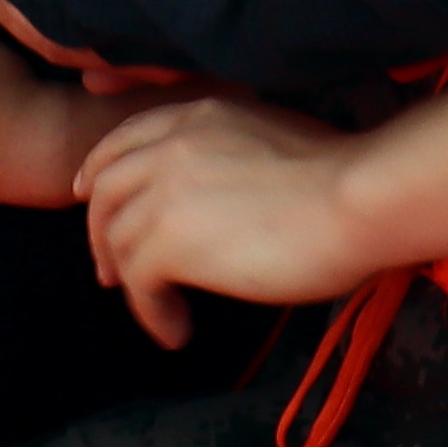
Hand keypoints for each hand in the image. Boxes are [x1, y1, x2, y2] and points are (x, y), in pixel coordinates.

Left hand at [75, 97, 375, 348]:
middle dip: (101, 232)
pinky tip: (178, 331)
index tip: (91, 198)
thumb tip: (226, 196)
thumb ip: (233, 154)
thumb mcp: (274, 139)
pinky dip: (151, 313)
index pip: (126, 139)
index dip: (101, 172)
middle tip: (112, 273)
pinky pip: (139, 284)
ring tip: (161, 313)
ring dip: (132, 283)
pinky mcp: (169, 241)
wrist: (355, 200)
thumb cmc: (342, 178)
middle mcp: (170, 145)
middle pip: (106, 190)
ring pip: (118, 241)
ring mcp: (164, 192)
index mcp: (197, 115)